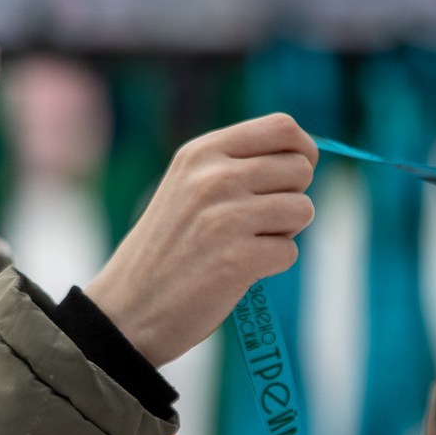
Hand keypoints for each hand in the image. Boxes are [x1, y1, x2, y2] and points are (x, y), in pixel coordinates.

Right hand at [83, 113, 315, 368]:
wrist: (129, 307)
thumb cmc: (170, 247)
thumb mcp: (189, 186)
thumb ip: (238, 165)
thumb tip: (306, 157)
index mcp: (202, 152)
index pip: (282, 128)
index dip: (303, 151)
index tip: (294, 175)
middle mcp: (214, 177)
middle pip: (300, 168)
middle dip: (293, 196)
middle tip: (260, 220)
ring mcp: (227, 217)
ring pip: (303, 210)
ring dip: (286, 232)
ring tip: (247, 243)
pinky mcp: (239, 258)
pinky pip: (289, 252)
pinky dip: (273, 265)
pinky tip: (239, 269)